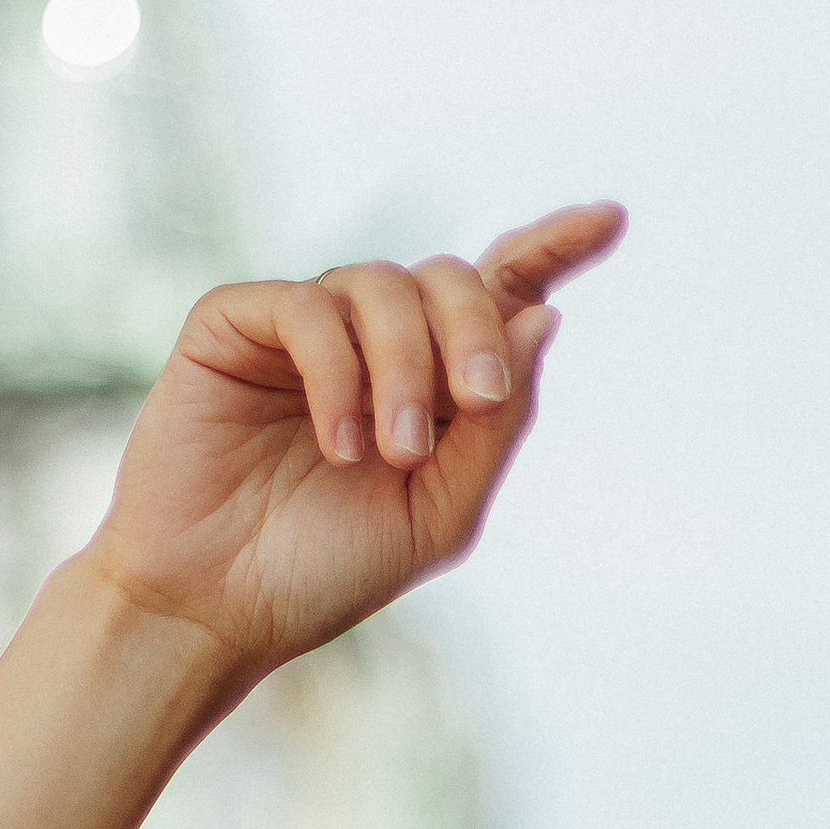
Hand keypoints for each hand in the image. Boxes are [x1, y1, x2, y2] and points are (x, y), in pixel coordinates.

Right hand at [85, 204, 625, 700]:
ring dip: (406, 369)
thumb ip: (496, 428)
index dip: (551, 248)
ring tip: (392, 453)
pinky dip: (338, 373)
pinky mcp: (236, 324)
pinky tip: (341, 445)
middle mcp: (370, 342)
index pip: (497, 292)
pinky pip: (309, 308)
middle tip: (476, 402)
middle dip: (475, 333)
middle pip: (449, 278)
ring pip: (383, 287)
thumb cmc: (323, 572)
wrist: (216, 606)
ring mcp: (302, 326)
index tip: (612, 221)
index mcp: (429, 384)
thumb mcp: (440, 512)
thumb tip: (545, 317)